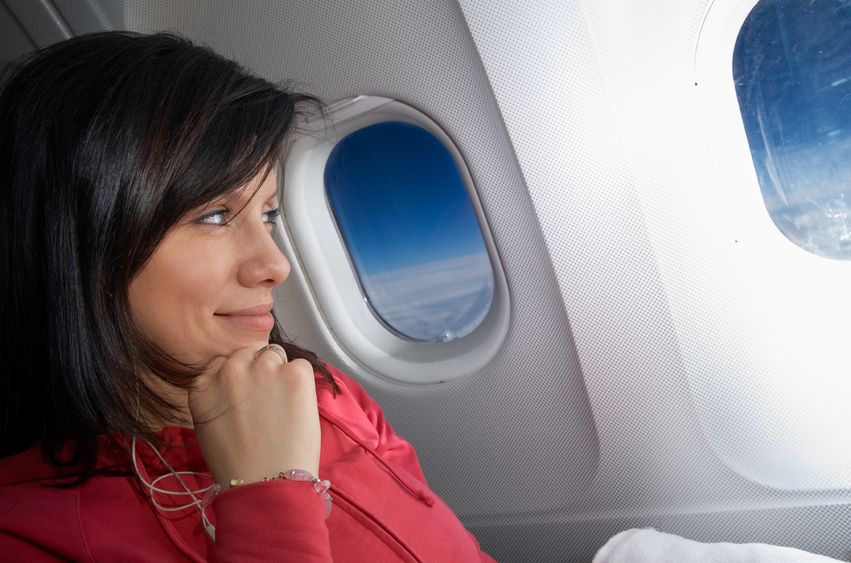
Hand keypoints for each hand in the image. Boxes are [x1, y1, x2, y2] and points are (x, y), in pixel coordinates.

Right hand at [188, 346, 320, 486]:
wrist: (265, 484)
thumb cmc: (238, 466)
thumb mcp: (210, 427)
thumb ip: (218, 397)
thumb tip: (237, 387)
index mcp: (203, 384)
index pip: (225, 362)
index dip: (240, 378)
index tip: (247, 395)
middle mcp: (230, 369)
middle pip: (251, 353)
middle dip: (260, 370)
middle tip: (268, 401)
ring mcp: (263, 368)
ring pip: (276, 356)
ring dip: (281, 374)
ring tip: (284, 407)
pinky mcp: (294, 374)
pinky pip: (301, 366)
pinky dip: (303, 384)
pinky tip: (297, 409)